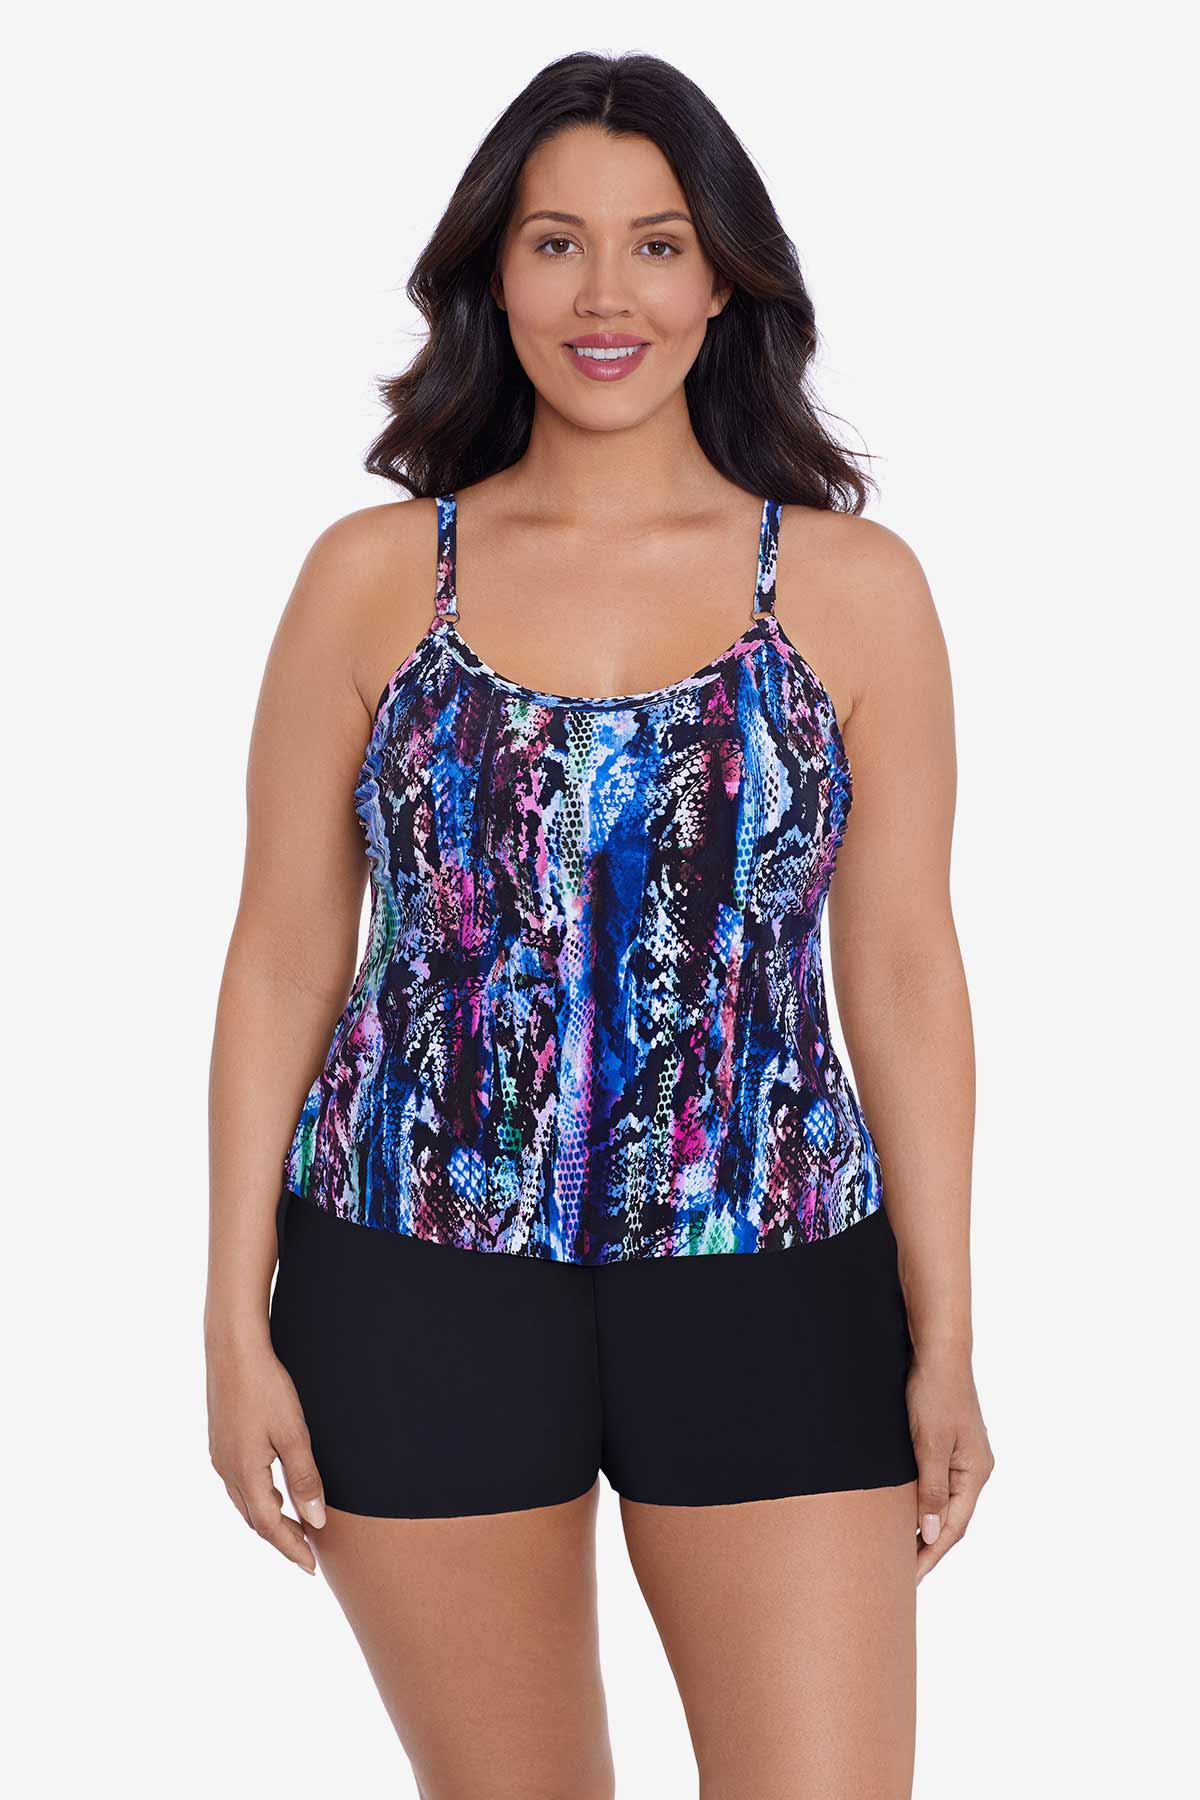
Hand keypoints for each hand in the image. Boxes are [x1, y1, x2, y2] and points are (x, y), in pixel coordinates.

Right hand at [207, 1334, 326, 1573]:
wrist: (232, 1349)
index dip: (292, 1548)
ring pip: (245, 1502)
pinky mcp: (220, 1441)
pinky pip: (239, 1484)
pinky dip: (259, 1497)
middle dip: (281, 1538)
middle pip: (255, 1519)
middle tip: (307, 1552)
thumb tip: (316, 1521)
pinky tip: (273, 1489)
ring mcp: (220, 1456)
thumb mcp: (294, 1434)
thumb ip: (305, 1479)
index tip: (311, 1567)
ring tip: (295, 1526)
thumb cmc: (267, 1388)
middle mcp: (227, 1470)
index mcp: (244, 1473)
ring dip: (269, 1518)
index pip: (269, 1527)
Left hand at [905, 1344, 993, 1583]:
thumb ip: (930, 1490)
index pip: (953, 1527)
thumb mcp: (929, 1444)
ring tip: (899, 1551)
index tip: (910, 1580)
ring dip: (923, 1526)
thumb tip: (929, 1533)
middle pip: (951, 1519)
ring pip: (943, 1502)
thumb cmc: (934, 1393)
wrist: (937, 1350)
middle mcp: (974, 1468)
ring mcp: (963, 1456)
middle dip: (927, 1547)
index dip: (931, 1555)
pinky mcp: (948, 1443)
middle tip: (901, 1575)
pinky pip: (937, 1483)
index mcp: (975, 1473)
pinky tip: (904, 1511)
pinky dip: (922, 1501)